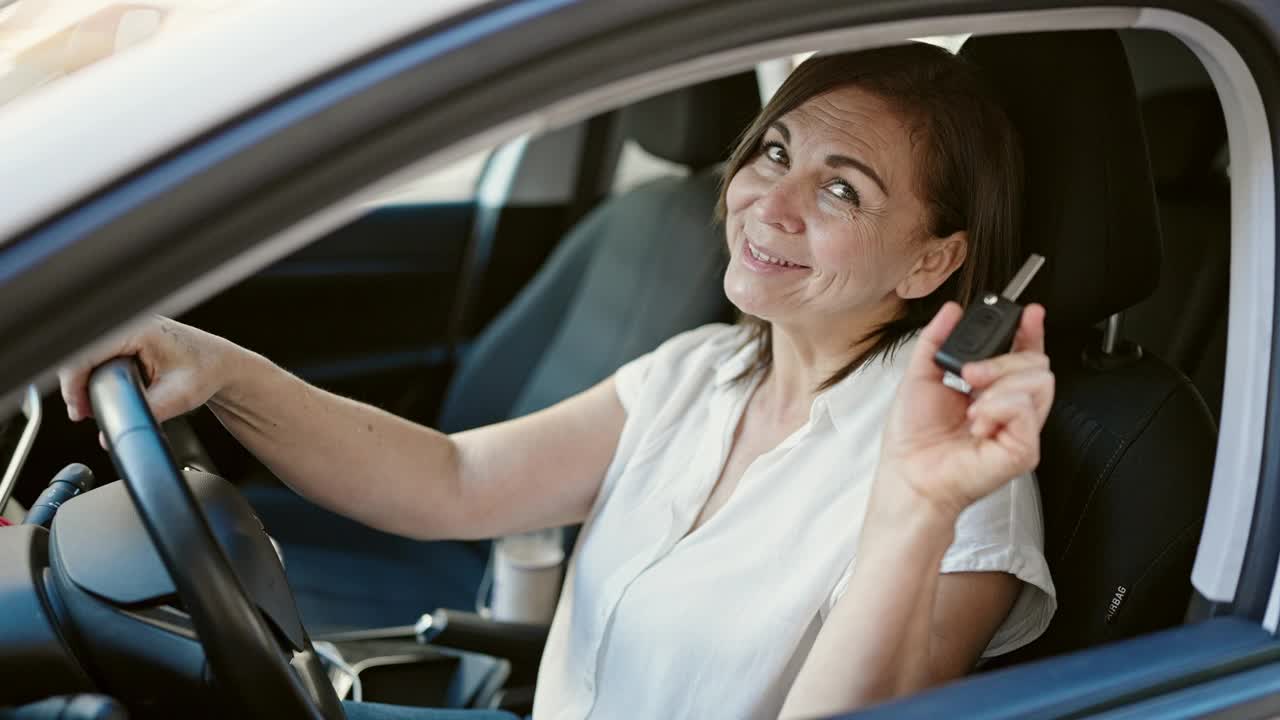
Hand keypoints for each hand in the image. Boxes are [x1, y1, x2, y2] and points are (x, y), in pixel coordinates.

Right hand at [58, 316, 237, 423]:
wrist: (222, 363)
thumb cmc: (207, 371)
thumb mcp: (180, 397)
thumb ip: (148, 413)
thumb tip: (116, 431)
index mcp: (140, 329)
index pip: (88, 351)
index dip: (76, 382)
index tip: (79, 408)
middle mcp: (130, 324)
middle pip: (81, 352)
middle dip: (76, 385)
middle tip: (82, 413)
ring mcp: (126, 329)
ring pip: (86, 354)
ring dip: (83, 381)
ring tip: (89, 408)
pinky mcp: (125, 338)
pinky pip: (97, 355)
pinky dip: (92, 375)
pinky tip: (97, 395)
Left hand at [876, 302, 1053, 519]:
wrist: (907, 476)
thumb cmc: (913, 440)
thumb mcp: (919, 377)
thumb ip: (936, 341)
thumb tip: (951, 312)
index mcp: (991, 391)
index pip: (1023, 354)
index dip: (1030, 331)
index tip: (1028, 312)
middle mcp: (1011, 410)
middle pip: (1037, 363)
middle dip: (1002, 359)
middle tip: (969, 374)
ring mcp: (1020, 430)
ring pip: (1039, 381)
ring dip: (999, 383)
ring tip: (971, 404)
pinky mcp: (1023, 450)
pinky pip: (1026, 410)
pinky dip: (998, 407)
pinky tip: (978, 422)